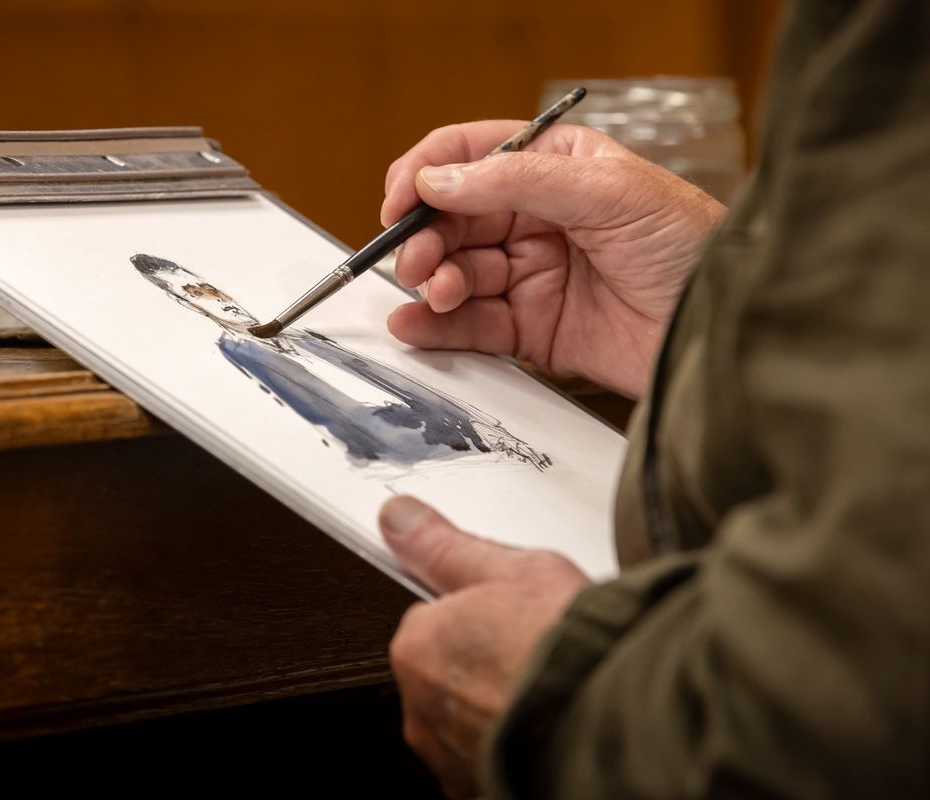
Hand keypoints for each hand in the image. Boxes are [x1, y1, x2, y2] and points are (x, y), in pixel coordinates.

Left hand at [379, 496, 590, 798]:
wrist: (620, 726)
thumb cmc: (571, 650)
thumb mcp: (514, 570)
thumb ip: (446, 547)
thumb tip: (398, 518)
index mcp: (418, 648)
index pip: (432, 622)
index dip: (480, 614)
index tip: (512, 615)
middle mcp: (423, 711)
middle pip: (450, 674)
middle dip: (488, 663)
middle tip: (540, 648)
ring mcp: (453, 758)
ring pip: (471, 720)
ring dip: (502, 706)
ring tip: (555, 687)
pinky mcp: (486, 790)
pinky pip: (495, 759)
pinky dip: (519, 745)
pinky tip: (554, 724)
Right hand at [381, 122, 725, 398]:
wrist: (724, 328)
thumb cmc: (692, 246)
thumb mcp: (608, 192)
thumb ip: (517, 182)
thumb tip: (440, 181)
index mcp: (557, 169)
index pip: (474, 157)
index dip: (429, 172)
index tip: (401, 198)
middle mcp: (539, 219)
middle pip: (455, 220)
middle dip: (427, 236)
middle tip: (418, 258)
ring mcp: (533, 275)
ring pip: (458, 273)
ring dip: (434, 281)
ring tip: (438, 291)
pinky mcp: (534, 330)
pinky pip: (472, 325)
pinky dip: (438, 326)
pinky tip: (417, 324)